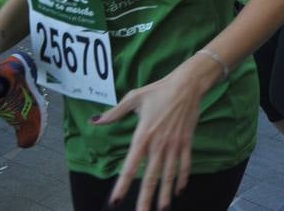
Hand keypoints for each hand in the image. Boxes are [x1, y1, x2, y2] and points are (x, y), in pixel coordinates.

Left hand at [96, 57, 218, 210]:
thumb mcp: (134, 98)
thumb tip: (94, 121)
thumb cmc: (159, 90)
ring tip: (161, 209)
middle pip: (151, 176)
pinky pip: (184, 164)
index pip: (130, 166)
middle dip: (146, 198)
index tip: (116, 200)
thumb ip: (114, 113)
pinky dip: (182, 178)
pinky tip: (179, 191)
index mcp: (143, 135)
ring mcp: (174, 144)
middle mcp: (159, 144)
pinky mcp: (186, 141)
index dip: (123, 185)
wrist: (188, 84)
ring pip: (169, 174)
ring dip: (165, 193)